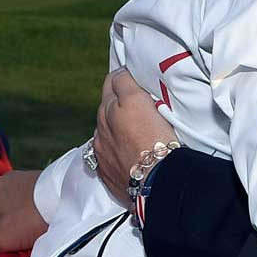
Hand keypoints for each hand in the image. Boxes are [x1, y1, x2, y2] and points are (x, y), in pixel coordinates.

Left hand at [94, 68, 175, 204]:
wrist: (157, 182)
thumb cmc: (152, 138)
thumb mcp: (138, 99)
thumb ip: (124, 83)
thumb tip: (118, 74)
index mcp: (107, 109)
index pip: (113, 81)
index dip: (124, 78)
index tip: (135, 79)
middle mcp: (99, 130)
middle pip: (107, 107)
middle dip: (119, 103)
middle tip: (139, 104)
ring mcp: (102, 153)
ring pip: (106, 132)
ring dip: (116, 128)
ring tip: (135, 131)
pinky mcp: (107, 173)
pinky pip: (108, 155)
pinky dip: (115, 150)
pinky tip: (127, 152)